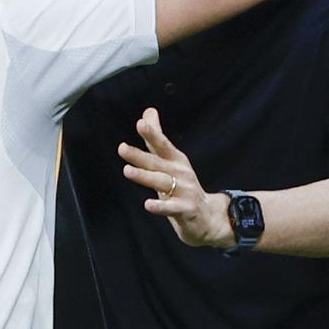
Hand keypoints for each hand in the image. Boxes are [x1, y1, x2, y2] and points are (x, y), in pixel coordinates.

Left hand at [117, 108, 233, 248]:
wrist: (207, 216)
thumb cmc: (183, 185)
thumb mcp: (170, 161)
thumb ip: (156, 138)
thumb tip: (148, 111)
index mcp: (176, 160)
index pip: (162, 145)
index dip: (152, 134)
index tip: (141, 123)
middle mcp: (181, 173)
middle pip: (157, 163)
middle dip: (140, 156)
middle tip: (122, 148)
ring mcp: (185, 191)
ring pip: (162, 182)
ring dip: (145, 176)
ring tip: (127, 171)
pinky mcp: (186, 209)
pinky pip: (171, 208)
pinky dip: (160, 206)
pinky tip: (148, 204)